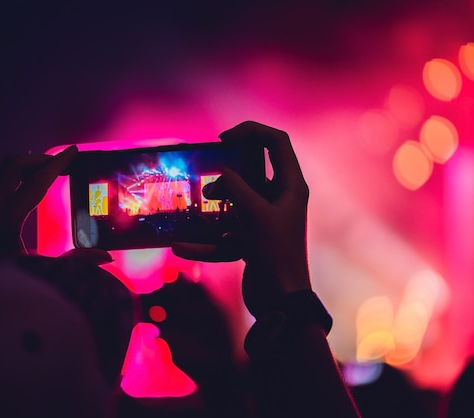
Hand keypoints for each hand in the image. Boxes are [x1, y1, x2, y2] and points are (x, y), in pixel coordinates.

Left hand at [0, 145, 110, 262]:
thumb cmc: (0, 284)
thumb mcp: (39, 273)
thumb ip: (74, 262)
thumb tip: (105, 256)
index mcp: (7, 218)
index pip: (38, 180)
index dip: (59, 164)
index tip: (73, 152)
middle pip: (13, 165)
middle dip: (39, 160)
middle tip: (58, 164)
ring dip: (18, 165)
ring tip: (38, 171)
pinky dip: (0, 174)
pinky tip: (13, 185)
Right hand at [172, 121, 311, 317]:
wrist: (280, 303)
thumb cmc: (275, 253)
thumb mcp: (254, 213)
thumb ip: (234, 187)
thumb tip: (217, 180)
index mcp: (291, 186)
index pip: (276, 142)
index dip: (252, 132)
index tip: (224, 139)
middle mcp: (280, 200)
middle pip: (253, 171)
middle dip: (228, 170)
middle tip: (207, 169)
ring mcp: (266, 222)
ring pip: (236, 204)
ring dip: (214, 206)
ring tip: (192, 206)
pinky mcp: (253, 242)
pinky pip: (227, 234)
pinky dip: (208, 241)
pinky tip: (182, 246)